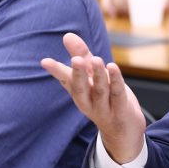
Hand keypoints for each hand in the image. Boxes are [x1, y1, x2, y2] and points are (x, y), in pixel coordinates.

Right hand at [40, 33, 145, 162]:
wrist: (123, 132)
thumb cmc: (105, 99)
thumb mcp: (93, 77)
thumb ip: (82, 56)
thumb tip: (67, 35)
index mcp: (79, 93)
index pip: (66, 80)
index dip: (57, 71)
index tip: (45, 61)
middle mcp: (89, 101)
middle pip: (81, 88)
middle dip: (78, 74)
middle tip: (75, 60)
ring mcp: (104, 107)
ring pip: (100, 90)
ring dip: (99, 75)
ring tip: (97, 60)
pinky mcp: (121, 109)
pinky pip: (117, 94)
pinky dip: (116, 80)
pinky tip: (113, 67)